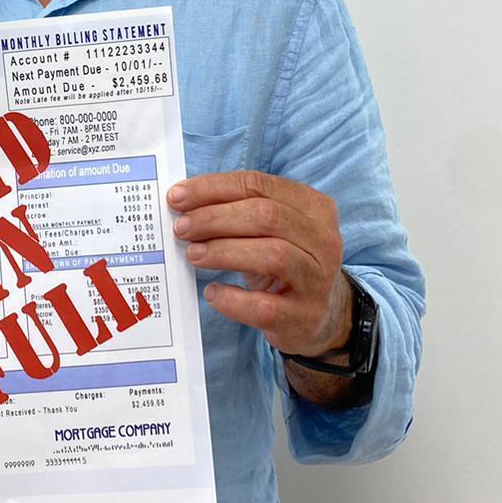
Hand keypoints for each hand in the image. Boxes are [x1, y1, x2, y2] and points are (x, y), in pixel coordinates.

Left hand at [168, 170, 350, 357]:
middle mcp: (323, 239)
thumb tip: (183, 205)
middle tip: (182, 228)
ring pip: (272, 255)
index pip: (259, 185)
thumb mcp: (271, 230)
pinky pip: (264, 307)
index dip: (214, 188)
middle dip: (215, 219)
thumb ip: (236, 212)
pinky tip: (213, 293)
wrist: (319, 314)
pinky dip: (232, 299)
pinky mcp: (304, 317)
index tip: (177, 197)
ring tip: (193, 255)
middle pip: (266, 216)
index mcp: (314, 207)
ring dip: (223, 252)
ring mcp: (317, 280)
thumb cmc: (283, 261)